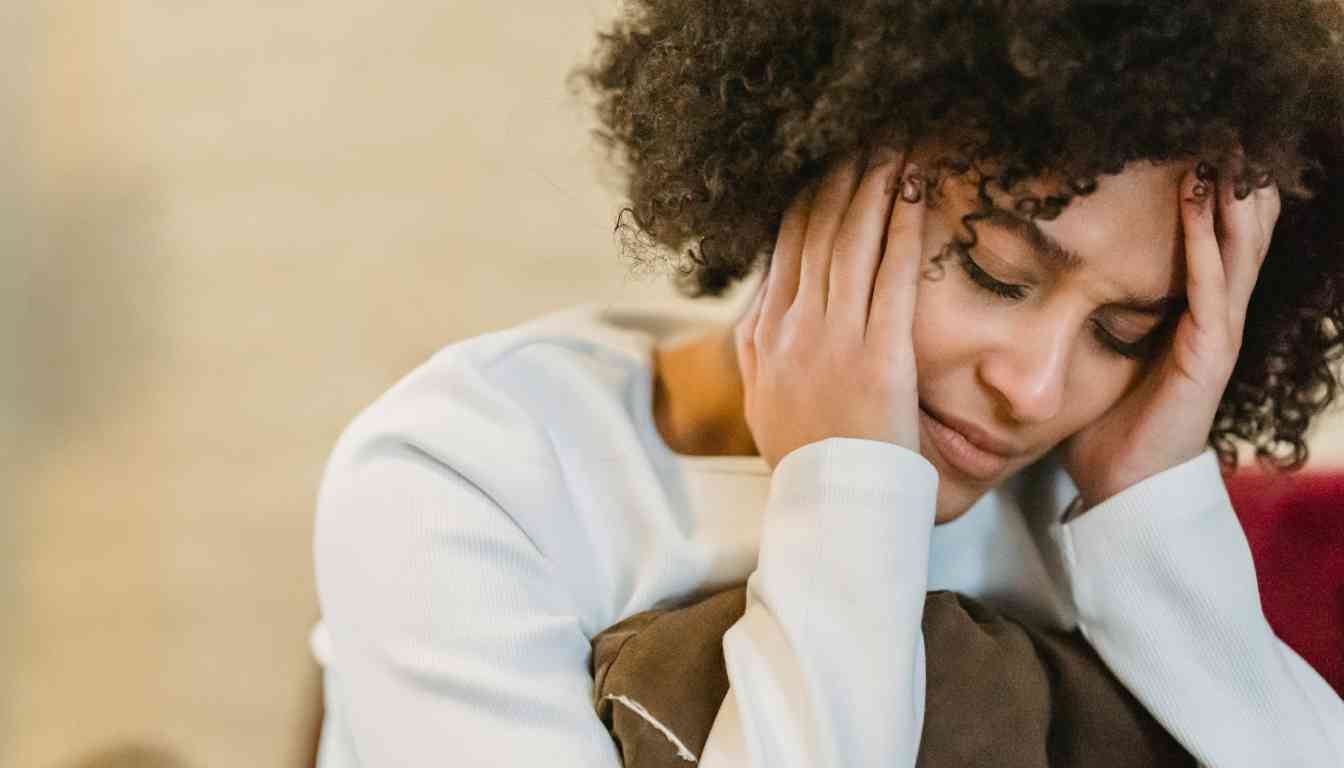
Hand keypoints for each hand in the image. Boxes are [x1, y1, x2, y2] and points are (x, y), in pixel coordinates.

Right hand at [734, 148, 927, 469]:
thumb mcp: (762, 401)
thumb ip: (757, 351)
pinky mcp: (879, 356)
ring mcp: (834, 340)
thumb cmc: (806, 458)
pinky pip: (891, 275)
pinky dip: (901, 226)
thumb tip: (758, 310)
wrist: (831, 508)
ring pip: (851, 242)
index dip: (807, 200)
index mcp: (765, 338)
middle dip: (841, 179)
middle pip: (816, 234)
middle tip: (862, 137)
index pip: (786, 250)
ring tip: (891, 147)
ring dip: (873, 186)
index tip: (825, 167)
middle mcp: (793, 329)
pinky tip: (914, 191)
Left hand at [1062, 159, 1281, 512]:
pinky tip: (1200, 200)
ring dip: (1227, 196)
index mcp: (1188, 316)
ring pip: (1235, 249)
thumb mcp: (1099, 357)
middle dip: (1231, 182)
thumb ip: (1090, 318)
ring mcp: (1214, 334)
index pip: (1209, 241)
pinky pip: (1210, 286)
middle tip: (1220, 127)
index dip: (1209, 196)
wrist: (1122, 489)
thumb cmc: (1106, 426)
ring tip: (1219, 145)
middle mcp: (1210, 317)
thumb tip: (1039, 283)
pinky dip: (1205, 240)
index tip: (1192, 143)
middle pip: (1236, 235)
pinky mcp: (1207, 354)